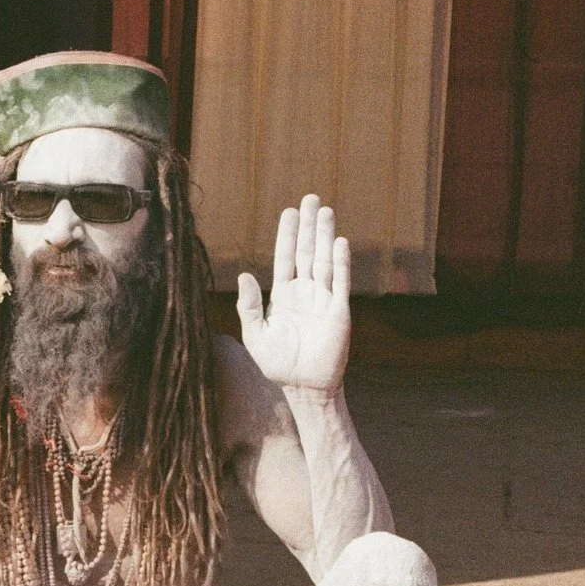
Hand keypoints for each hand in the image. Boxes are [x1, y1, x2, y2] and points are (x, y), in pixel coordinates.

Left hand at [237, 194, 350, 393]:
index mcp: (283, 295)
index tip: (289, 212)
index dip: (287, 235)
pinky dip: (340, 262)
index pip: (286, 258)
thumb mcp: (255, 335)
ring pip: (324, 260)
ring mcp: (323, 300)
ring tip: (325, 210)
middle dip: (308, 226)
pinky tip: (339, 242)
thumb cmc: (278, 364)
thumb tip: (244, 275)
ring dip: (325, 236)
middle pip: (306, 251)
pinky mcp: (339, 312)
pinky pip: (340, 283)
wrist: (304, 388)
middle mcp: (305, 292)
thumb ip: (248, 306)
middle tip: (310, 198)